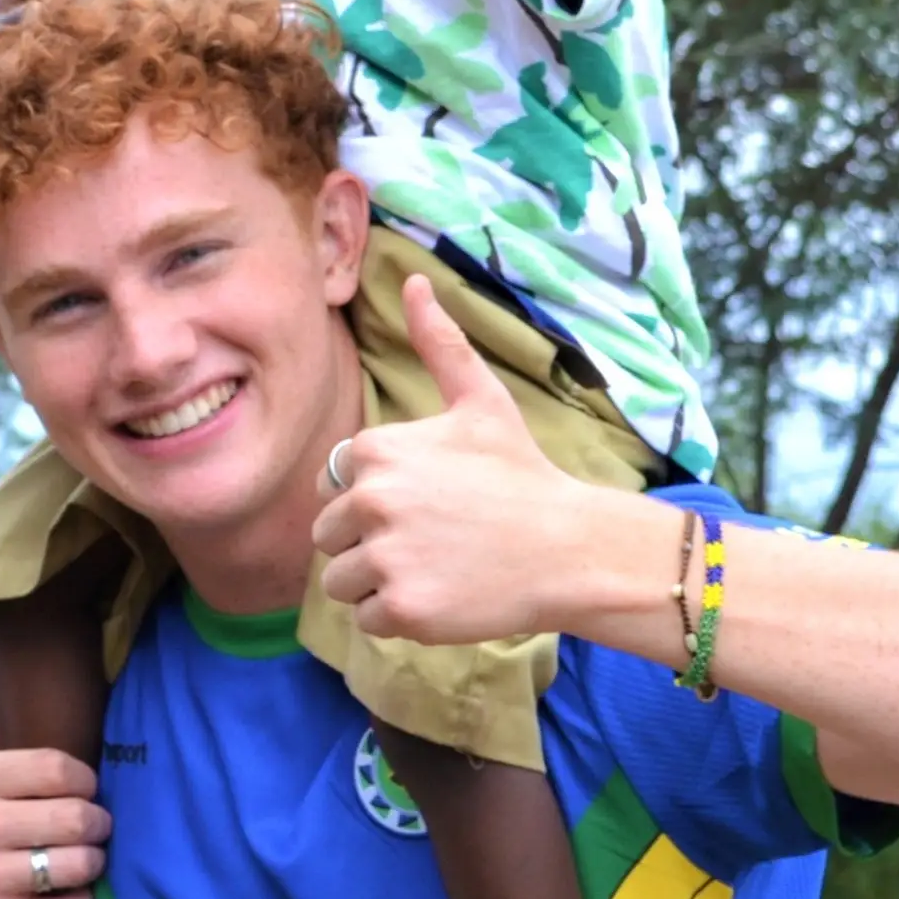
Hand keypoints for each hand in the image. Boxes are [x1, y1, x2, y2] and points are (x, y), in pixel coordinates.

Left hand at [316, 276, 677, 648]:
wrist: (569, 547)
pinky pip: (367, 620)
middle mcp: (369, 501)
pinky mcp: (401, 609)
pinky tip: (443, 594)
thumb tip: (412, 279)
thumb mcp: (480, 400)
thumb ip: (439, 343)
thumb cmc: (522, 473)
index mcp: (375, 451)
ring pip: (343, 582)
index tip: (423, 502)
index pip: (333, 487)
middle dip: (370, 543)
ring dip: (379, 582)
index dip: (373, 499)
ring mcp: (384, 558)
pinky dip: (399, 616)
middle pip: (329, 537)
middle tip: (433, 540)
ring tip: (436, 566)